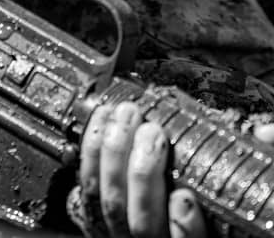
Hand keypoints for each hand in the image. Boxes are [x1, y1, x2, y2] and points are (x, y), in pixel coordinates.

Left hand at [75, 103, 273, 237]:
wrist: (153, 224)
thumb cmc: (190, 210)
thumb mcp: (228, 204)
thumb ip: (250, 171)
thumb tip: (266, 133)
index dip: (185, 229)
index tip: (185, 199)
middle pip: (141, 224)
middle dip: (142, 172)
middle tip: (152, 132)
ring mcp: (121, 235)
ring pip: (111, 204)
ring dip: (114, 154)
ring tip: (126, 116)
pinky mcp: (98, 216)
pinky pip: (86, 189)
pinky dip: (92, 152)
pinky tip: (103, 122)